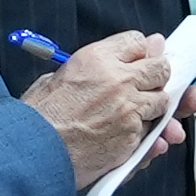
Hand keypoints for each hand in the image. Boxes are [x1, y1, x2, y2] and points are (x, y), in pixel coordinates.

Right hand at [24, 30, 169, 186]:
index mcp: (97, 59)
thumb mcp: (56, 77)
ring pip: (162, 102)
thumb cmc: (38, 119)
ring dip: (153, 108)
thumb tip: (110, 59)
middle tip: (146, 84)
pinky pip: (153, 133)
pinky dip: (146, 137)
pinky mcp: (134, 137)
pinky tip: (126, 137)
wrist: (33, 153)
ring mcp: (130, 110)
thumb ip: (91, 68)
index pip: (137, 41)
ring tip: (129, 116)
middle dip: (156, 76)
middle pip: (159, 68)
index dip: (139, 52)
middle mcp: (119, 81)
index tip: (137, 60)